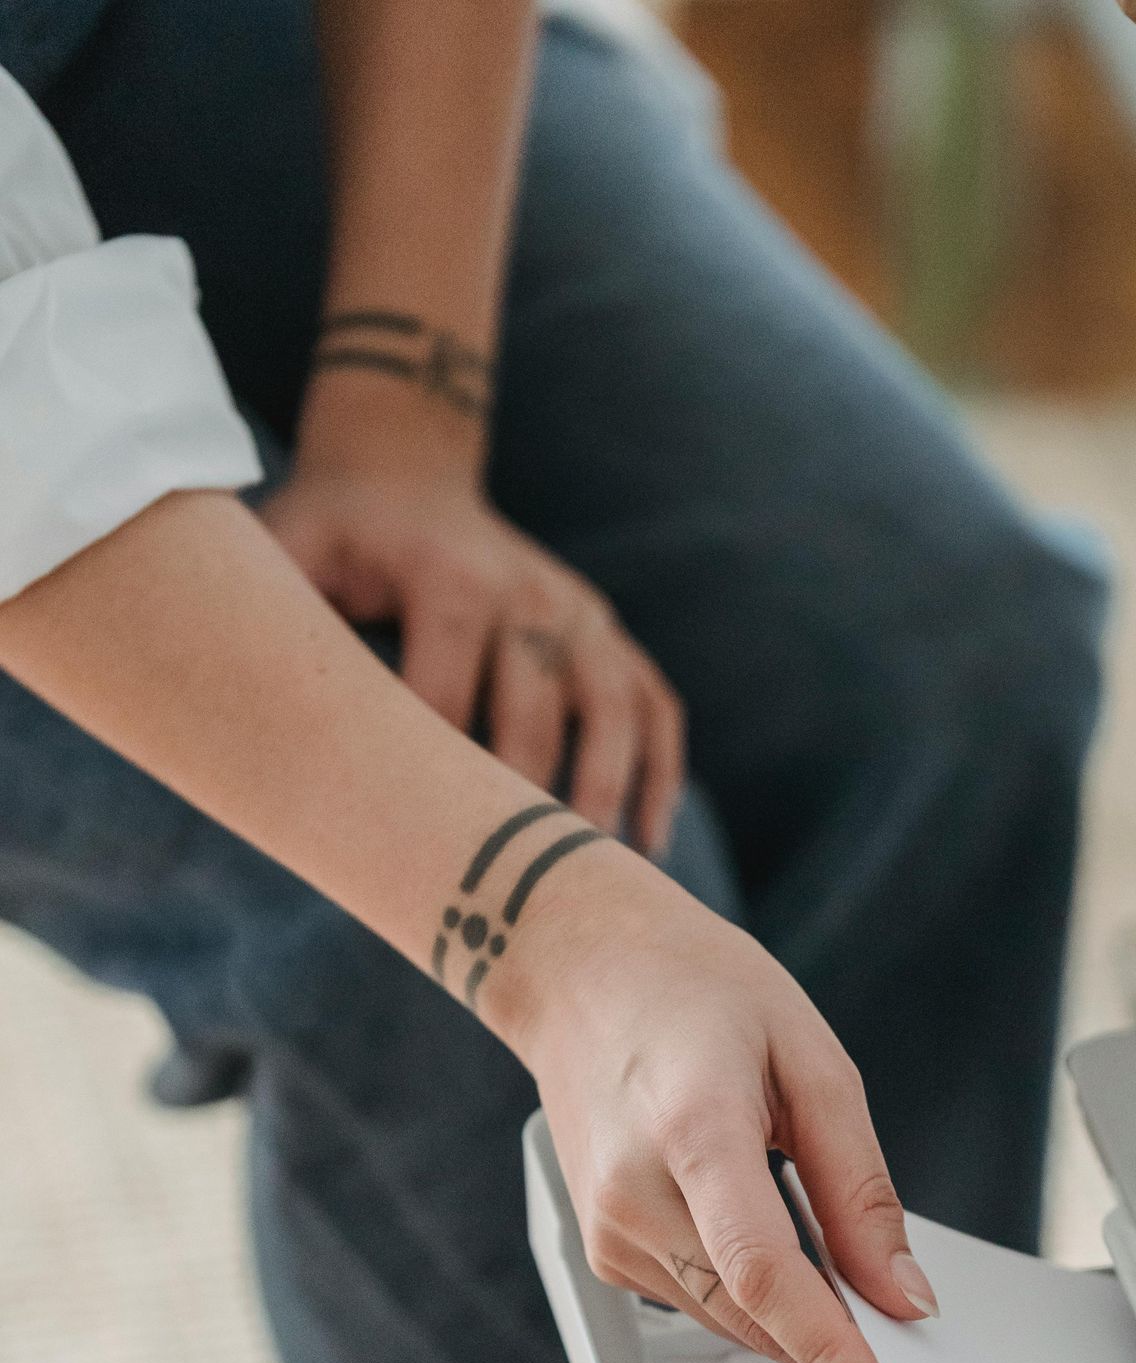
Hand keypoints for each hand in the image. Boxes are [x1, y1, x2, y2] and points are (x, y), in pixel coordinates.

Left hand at [262, 466, 684, 851]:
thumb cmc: (335, 533)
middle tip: (508, 884)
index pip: (447, 694)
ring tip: (598, 868)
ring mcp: (580, 611)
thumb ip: (277, 611)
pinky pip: (655, 706)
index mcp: (452, 576)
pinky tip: (647, 842)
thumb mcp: (290, 547)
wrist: (404, 472)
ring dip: (609, 789)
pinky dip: (659, 773)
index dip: (432, 774)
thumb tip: (241, 710)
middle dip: (524, 798)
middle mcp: (531, 590)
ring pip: (615, 709)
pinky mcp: (610, 633)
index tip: (418, 852)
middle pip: (539, 711)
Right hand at [486, 840, 938, 1362]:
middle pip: (751, 1312)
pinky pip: (699, 1301)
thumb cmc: (693, 991)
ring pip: (728, 1320)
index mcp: (695, 1129)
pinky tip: (754, 1218)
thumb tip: (901, 1292)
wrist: (581, 970)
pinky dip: (748, 1289)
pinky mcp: (604, 1251)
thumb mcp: (812, 1061)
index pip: (764, 1271)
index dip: (826, 1348)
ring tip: (805, 1216)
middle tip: (889, 1313)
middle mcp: (634, 1192)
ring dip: (791, 1309)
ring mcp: (609, 1228)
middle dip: (829, 1336)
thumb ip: (860, 1188)